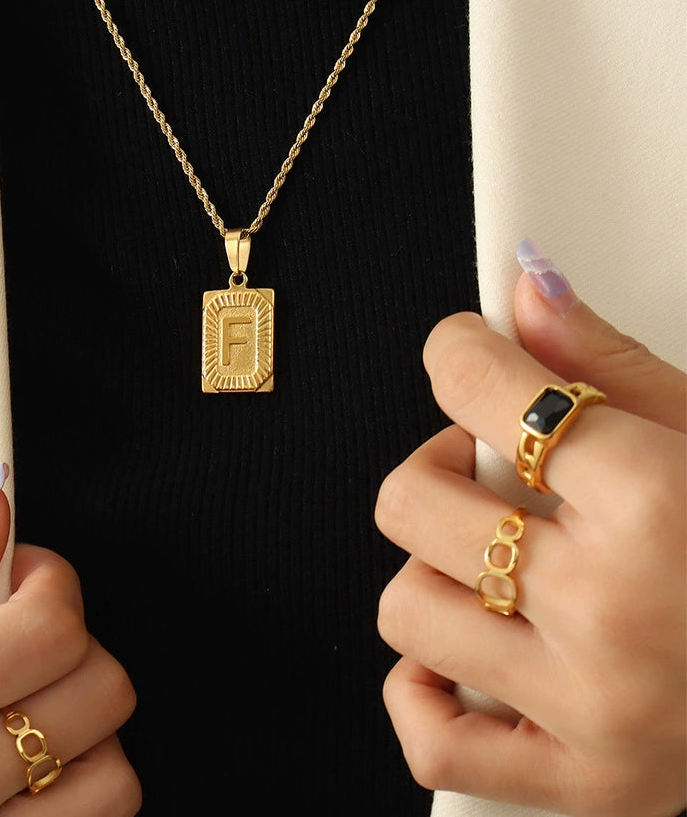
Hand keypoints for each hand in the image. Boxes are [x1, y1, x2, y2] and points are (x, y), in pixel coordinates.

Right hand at [0, 469, 139, 815]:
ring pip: (111, 777)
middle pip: (98, 694)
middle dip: (73, 645)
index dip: (54, 584)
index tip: (26, 579)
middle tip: (23, 639)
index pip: (48, 630)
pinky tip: (25, 772)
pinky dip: (76, 794)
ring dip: (83, 731)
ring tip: (23, 713)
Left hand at [376, 258, 685, 816]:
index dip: (459, 352)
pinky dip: (429, 690)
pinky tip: (478, 653)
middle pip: (412, 500)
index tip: (467, 353)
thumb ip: (613, 367)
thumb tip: (530, 295)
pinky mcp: (587, 784)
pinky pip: (434, 739)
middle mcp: (614, 610)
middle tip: (491, 468)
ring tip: (500, 563)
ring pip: (406, 608)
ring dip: (438, 573)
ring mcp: (594, 707)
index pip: (478, 387)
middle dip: (440, 465)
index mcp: (656, 505)